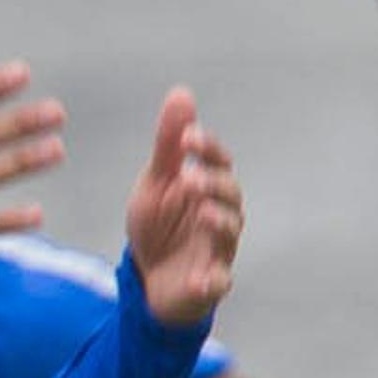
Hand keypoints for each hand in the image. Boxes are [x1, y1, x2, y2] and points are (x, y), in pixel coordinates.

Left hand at [123, 88, 242, 326]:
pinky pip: (218, 282)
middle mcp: (221, 214)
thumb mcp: (157, 182)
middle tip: (191, 178)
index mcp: (208, 187)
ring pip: (229, 233)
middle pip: (230, 195)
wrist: (148, 278)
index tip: (187, 137)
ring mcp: (217, 249)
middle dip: (214, 184)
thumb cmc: (159, 226)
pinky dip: (212, 281)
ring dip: (218, 221)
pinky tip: (200, 279)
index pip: (218, 162)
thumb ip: (169, 144)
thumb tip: (181, 93)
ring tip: (203, 213)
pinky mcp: (209, 283)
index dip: (207, 149)